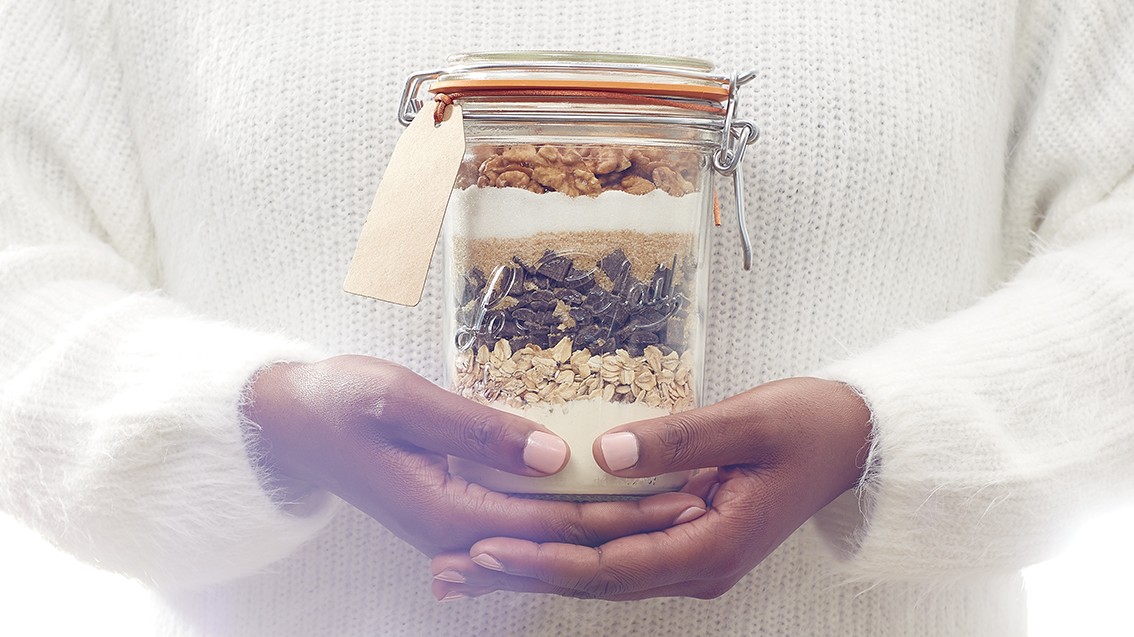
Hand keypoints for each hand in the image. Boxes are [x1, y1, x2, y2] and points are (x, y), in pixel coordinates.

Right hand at [243, 355, 706, 556]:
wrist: (284, 421)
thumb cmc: (335, 404)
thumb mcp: (400, 402)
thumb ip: (476, 431)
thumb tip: (554, 456)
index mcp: (447, 512)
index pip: (557, 524)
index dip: (624, 513)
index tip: (682, 494)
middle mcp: (457, 530)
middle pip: (564, 535)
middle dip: (635, 522)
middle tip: (703, 498)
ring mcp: (456, 522)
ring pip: (550, 529)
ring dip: (612, 517)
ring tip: (674, 497)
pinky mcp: (456, 506)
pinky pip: (527, 514)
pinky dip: (575, 506)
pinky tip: (607, 494)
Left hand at [429, 377, 870, 599]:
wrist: (854, 442)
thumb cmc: (809, 426)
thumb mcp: (747, 421)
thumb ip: (676, 439)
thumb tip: (601, 454)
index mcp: (712, 545)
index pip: (610, 565)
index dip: (543, 560)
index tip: (483, 551)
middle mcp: (697, 566)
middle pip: (594, 580)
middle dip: (520, 575)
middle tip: (447, 572)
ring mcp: (691, 558)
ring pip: (599, 572)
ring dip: (534, 569)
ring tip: (465, 569)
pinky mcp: (686, 540)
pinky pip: (616, 554)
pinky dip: (566, 551)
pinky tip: (525, 545)